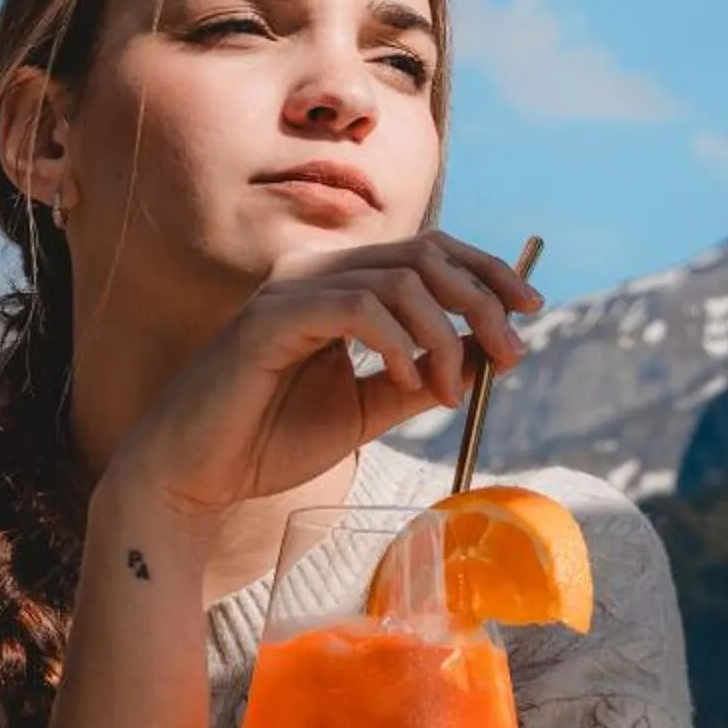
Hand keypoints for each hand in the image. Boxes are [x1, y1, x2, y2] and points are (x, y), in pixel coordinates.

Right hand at [109, 231, 542, 521]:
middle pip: (425, 255)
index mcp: (338, 283)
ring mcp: (291, 289)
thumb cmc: (268, 440)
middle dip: (482, 300)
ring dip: (442, 336)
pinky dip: (396, 343)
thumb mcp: (368, 408)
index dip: (487, 272)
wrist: (196, 476)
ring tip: (446, 392)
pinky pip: (357, 309)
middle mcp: (315, 271)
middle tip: (514, 353)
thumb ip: (423, 376)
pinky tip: (406, 381)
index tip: (531, 311)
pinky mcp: (273, 318)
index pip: (429, 251)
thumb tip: (489, 352)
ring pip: (399, 281)